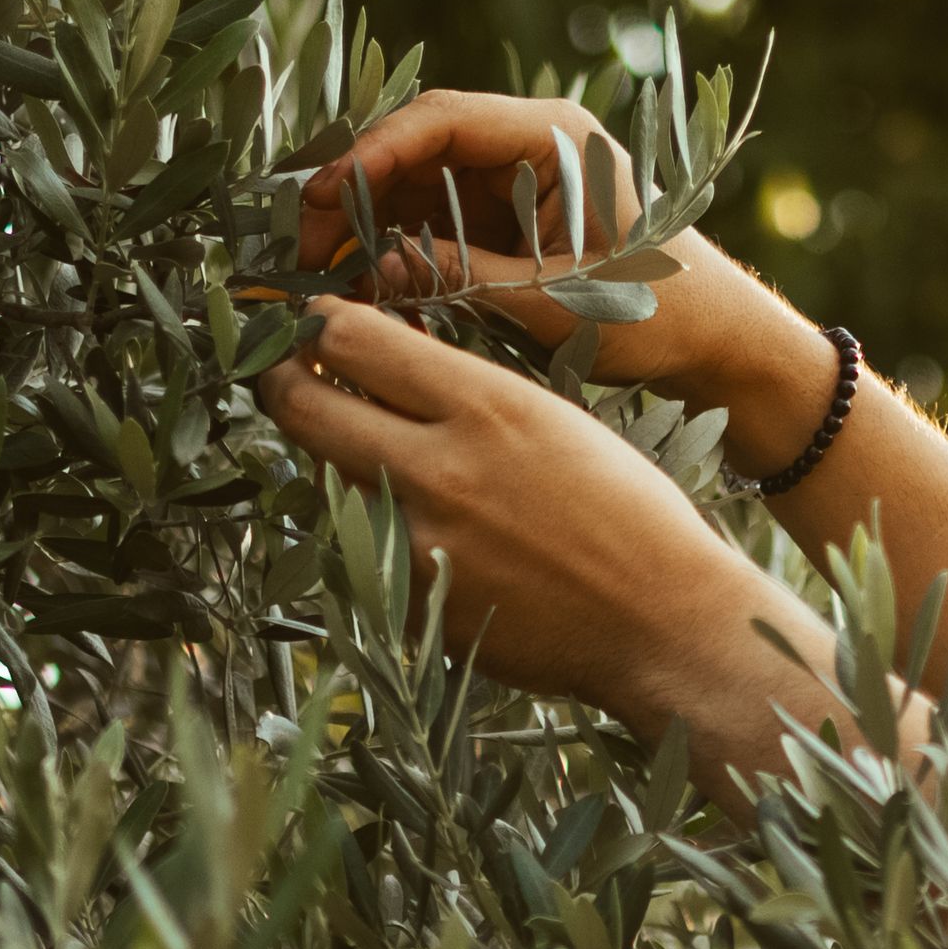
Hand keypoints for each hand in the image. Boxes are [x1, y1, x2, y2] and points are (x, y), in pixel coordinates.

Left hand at [255, 299, 821, 754]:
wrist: (665, 624)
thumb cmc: (628, 513)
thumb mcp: (554, 420)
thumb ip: (465, 393)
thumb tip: (385, 362)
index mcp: (486, 407)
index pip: (348, 337)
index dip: (316, 325)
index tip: (313, 326)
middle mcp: (439, 470)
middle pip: (302, 406)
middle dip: (282, 381)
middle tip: (286, 376)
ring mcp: (417, 545)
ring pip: (324, 479)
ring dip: (333, 460)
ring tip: (373, 457)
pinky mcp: (412, 606)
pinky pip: (361, 551)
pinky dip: (373, 532)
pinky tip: (425, 533)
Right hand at [289, 88, 818, 423]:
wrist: (719, 344)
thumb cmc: (659, 313)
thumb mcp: (553, 299)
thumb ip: (461, 278)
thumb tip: (370, 275)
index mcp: (554, 136)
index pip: (442, 119)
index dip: (374, 154)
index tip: (326, 198)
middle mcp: (529, 145)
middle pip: (417, 149)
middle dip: (356, 196)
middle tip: (304, 250)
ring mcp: (515, 182)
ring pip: (416, 189)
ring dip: (368, 230)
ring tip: (322, 279)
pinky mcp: (507, 222)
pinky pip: (435, 224)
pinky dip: (398, 256)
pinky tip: (363, 294)